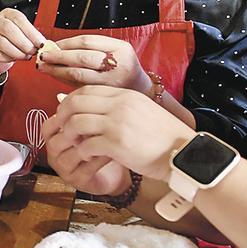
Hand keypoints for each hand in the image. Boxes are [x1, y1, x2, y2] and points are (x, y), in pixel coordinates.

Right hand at [0, 8, 45, 80]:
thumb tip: (43, 43)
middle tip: (33, 51)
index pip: (19, 19)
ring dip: (17, 52)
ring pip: (2, 42)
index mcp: (7, 14)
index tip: (40, 43)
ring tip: (25, 56)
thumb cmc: (11, 43)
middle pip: (8, 29)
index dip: (31, 32)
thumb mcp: (21, 34)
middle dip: (24, 42)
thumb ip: (31, 36)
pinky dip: (7, 58)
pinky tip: (13, 59)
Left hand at [38, 35, 151, 92]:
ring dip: (57, 71)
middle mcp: (119, 64)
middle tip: (43, 57)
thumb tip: (56, 48)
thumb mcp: (116, 54)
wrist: (143, 92)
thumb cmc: (123, 71)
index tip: (52, 45)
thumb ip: (92, 50)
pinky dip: (65, 84)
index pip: (87, 41)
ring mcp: (113, 82)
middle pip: (81, 57)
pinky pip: (80, 88)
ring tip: (44, 68)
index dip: (66, 43)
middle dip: (59, 56)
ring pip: (78, 74)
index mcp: (121, 49)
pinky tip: (56, 80)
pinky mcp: (105, 97)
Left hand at [41, 85, 194, 178]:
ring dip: (69, 136)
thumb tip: (92, 108)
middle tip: (61, 129)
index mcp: (126, 95)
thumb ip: (119, 107)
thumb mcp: (142, 111)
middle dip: (62, 116)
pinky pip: (86, 145)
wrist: (185, 154)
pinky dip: (82, 152)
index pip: (86, 90)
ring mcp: (117, 123)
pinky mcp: (117, 144)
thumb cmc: (164, 137)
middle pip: (75, 103)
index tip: (65, 114)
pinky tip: (87, 157)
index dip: (70, 101)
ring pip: (76, 123)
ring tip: (73, 145)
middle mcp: (120, 105)